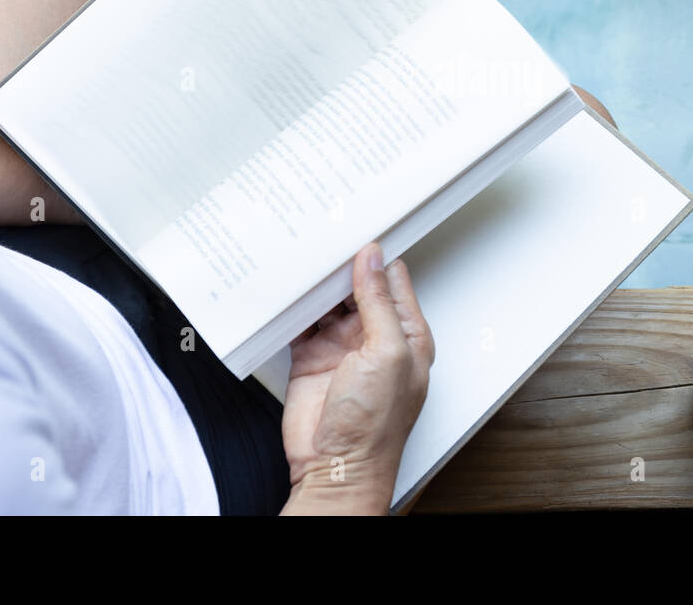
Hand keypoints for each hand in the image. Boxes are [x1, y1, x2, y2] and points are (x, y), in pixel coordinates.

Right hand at [279, 243, 434, 514]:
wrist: (335, 468)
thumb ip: (379, 302)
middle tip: (325, 231)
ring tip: (303, 251)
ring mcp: (341, 347)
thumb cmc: (375, 426)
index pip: (393, 279)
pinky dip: (294, 305)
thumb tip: (372, 260)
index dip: (379, 253)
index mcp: (406, 333)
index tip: (363, 224)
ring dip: (317, 282)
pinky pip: (302, 321)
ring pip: (328, 300)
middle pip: (358, 285)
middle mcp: (375, 337)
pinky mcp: (311, 357)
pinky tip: (286, 286)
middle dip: (343, 263)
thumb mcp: (387, 353)